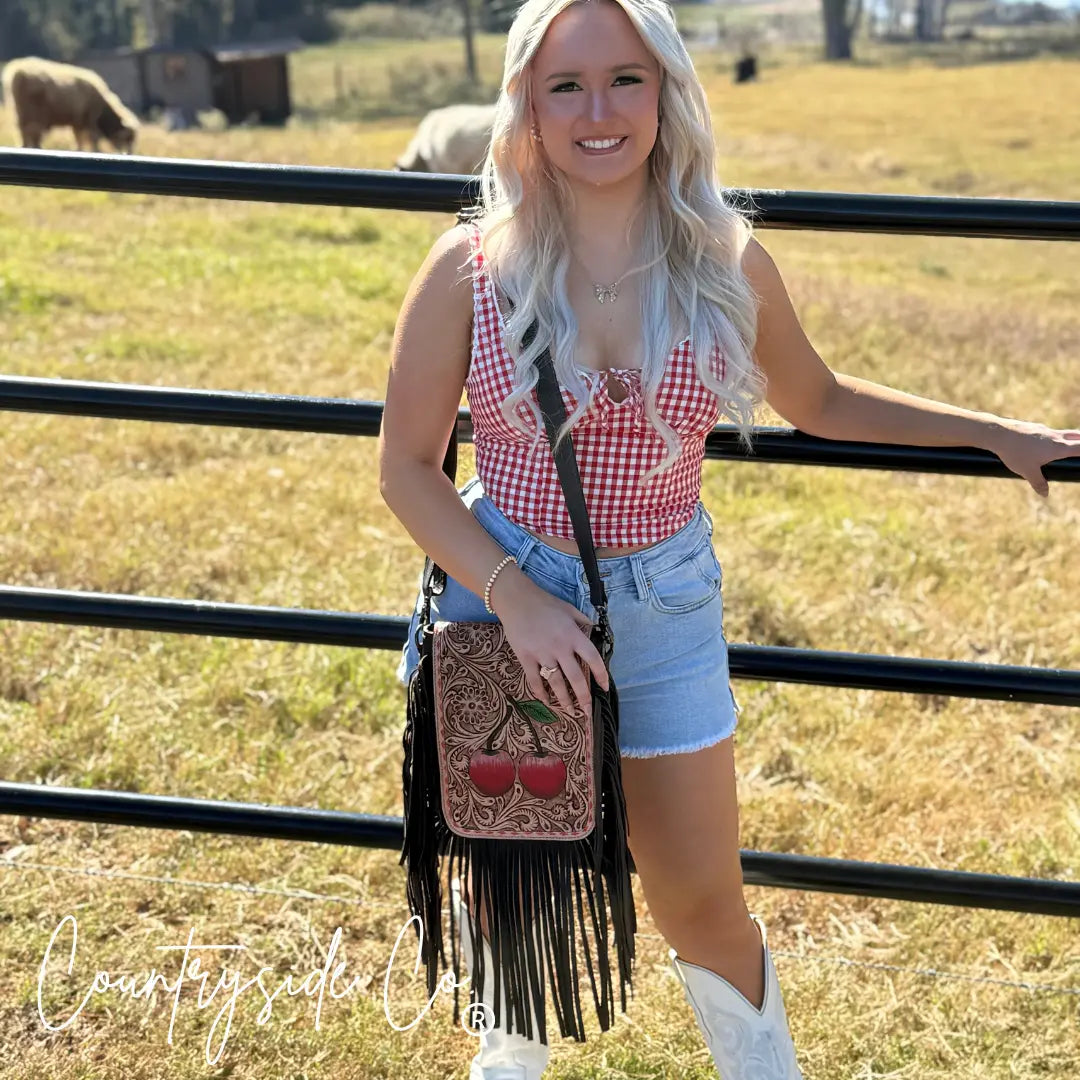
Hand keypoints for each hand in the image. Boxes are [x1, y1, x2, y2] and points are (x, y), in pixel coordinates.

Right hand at [491, 570, 608, 714]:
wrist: (516, 600)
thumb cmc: (544, 603)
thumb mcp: (569, 608)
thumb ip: (582, 621)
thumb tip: (593, 630)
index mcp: (573, 635)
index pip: (593, 658)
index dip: (601, 675)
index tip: (605, 687)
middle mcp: (560, 647)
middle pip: (576, 678)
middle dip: (583, 697)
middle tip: (587, 710)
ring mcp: (542, 654)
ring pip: (556, 683)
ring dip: (564, 700)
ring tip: (569, 711)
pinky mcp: (525, 658)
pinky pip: (534, 680)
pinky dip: (540, 693)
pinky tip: (545, 701)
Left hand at [987, 419, 1079, 497]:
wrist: (998, 433)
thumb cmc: (1014, 453)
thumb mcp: (1027, 471)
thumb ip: (1038, 483)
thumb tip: (1045, 494)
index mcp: (1058, 447)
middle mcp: (1054, 436)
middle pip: (1077, 435)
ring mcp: (1044, 429)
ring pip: (1063, 432)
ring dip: (1069, 437)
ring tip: (1069, 444)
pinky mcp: (1034, 427)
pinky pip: (1048, 432)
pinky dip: (1053, 436)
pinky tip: (1043, 442)